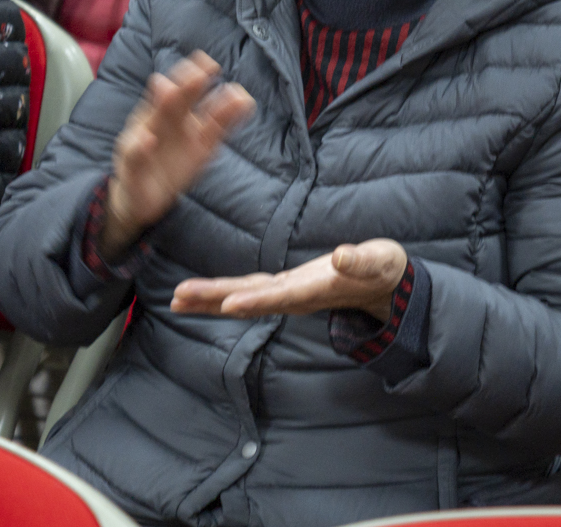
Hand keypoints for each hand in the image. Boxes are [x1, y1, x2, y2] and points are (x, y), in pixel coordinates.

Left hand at [104, 52, 254, 256]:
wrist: (144, 197)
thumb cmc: (133, 178)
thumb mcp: (128, 171)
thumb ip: (135, 155)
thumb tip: (145, 138)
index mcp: (150, 118)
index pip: (160, 98)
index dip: (166, 90)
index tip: (170, 87)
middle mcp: (173, 118)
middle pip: (186, 94)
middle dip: (195, 81)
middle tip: (208, 68)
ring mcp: (192, 130)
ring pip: (210, 109)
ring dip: (224, 99)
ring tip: (238, 94)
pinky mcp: (206, 145)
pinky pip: (222, 127)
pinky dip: (234, 115)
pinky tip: (246, 105)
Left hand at [172, 239, 408, 320]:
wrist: (384, 284)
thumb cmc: (382, 269)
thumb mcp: (379, 261)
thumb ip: (361, 261)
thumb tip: (342, 256)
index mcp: (317, 289)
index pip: (282, 296)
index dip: (256, 300)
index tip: (228, 304)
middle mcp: (296, 297)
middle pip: (251, 299)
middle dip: (215, 299)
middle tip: (179, 298)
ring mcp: (288, 294)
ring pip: (244, 296)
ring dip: (209, 299)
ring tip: (176, 299)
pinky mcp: (284, 287)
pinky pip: (247, 290)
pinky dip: (222, 292)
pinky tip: (200, 295)